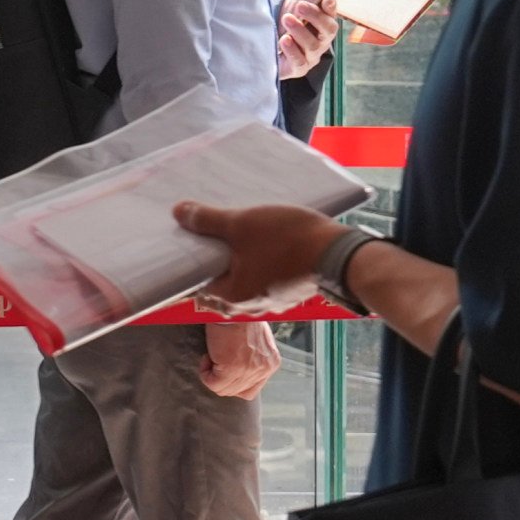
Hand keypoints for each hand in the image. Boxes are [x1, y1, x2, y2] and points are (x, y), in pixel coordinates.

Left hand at [173, 201, 341, 310]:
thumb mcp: (242, 224)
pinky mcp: (292, 290)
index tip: (188, 244)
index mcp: (233, 297)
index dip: (190, 263)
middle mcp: (251, 306)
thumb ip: (208, 221)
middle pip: (222, 284)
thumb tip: (178, 212)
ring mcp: (274, 300)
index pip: (198, 284)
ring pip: (246, 280)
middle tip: (209, 235)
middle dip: (215, 261)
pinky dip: (260, 263)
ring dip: (239, 261)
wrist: (340, 253)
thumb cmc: (287, 242)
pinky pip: (266, 277)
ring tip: (236, 233)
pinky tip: (263, 241)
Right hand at [198, 318, 283, 397]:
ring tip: (211, 356)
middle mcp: (264, 369)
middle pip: (236, 391)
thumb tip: (236, 368)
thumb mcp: (256, 340)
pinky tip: (208, 357)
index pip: (251, 389)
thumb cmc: (241, 316)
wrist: (234, 306)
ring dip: (212, 374)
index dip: (233, 382)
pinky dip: (205, 372)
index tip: (224, 368)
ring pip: (223, 389)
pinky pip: (212, 383)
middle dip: (221, 378)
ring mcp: (249, 370)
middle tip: (215, 360)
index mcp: (271, 363)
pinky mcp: (232, 368)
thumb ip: (252, 358)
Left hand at [276, 0, 342, 79]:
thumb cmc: (292, 17)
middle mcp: (322, 39)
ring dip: (300, 31)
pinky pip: (299, 61)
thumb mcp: (302, 0)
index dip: (331, 8)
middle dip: (315, 17)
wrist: (270, 39)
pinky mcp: (299, 67)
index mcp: (325, 22)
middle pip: (327, 30)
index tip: (327, 0)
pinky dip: (292, 50)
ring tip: (287, 19)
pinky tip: (283, 40)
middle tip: (300, 5)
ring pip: (312, 45)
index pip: (332, 15)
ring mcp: (312, 55)